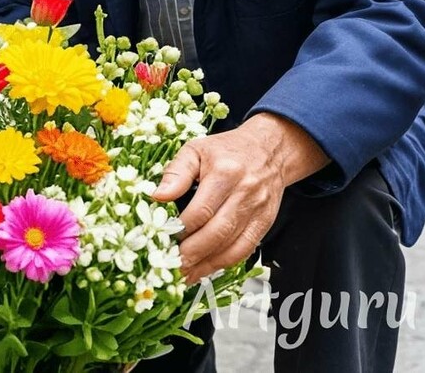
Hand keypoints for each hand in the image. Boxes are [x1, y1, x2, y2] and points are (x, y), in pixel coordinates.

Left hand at [152, 113, 328, 284]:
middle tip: (172, 265)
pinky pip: (245, 249)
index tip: (165, 239)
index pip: (202, 210)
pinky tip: (207, 269)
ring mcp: (258, 210)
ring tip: (185, 274)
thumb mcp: (196, 150)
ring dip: (207, 264)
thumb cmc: (226, 150)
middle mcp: (245, 192)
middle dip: (193, 253)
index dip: (182, 229)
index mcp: (225, 172)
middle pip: (218, 232)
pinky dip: (225, 263)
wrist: (268, 150)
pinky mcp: (265, 223)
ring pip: (232, 246)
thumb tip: (157, 195)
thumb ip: (176, 172)